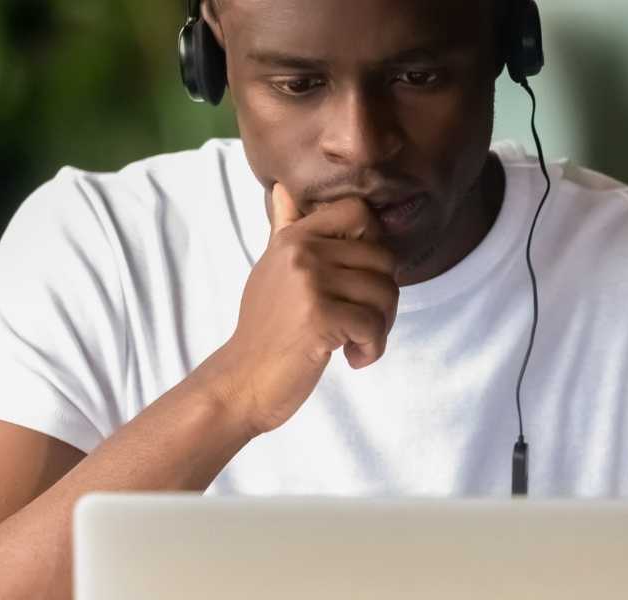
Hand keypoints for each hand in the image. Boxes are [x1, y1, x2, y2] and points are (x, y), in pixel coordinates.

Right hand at [216, 182, 398, 434]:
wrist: (242, 380)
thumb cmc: (265, 330)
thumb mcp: (271, 270)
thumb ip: (284, 230)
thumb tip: (283, 189)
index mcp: (293, 238)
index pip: (359, 211)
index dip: (375, 243)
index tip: (361, 277)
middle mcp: (301, 252)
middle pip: (384, 259)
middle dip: (384, 298)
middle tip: (363, 323)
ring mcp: (309, 283)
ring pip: (385, 293)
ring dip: (380, 327)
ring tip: (355, 342)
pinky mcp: (319, 317)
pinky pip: (374, 325)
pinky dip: (372, 349)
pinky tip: (352, 358)